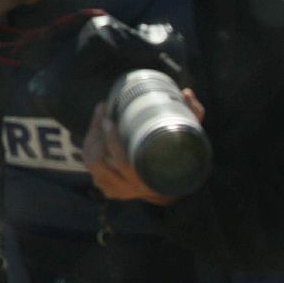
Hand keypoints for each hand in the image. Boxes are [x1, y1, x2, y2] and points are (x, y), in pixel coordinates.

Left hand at [82, 90, 204, 203]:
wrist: (167, 181)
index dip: (112, 141)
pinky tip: (98, 134)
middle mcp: (130, 189)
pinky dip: (90, 146)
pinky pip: (90, 165)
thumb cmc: (175, 153)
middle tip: (104, 115)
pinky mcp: (106, 188)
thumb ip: (193, 114)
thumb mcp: (186, 136)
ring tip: (101, 123)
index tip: (109, 120)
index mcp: (149, 181)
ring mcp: (115, 190)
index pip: (123, 164)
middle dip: (98, 136)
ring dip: (92, 140)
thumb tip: (186, 93)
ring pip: (92, 162)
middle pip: (101, 162)